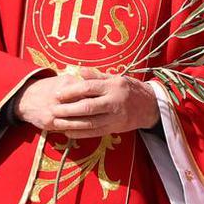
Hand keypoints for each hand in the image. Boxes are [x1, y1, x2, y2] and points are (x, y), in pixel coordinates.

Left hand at [14, 68, 160, 137]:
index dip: (71, 91)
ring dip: (71, 123)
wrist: (151, 106)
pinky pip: (95, 132)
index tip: (57, 94)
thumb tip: (79, 70)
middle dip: (68, 109)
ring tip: (56, 122)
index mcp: (113, 86)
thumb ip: (97, 76)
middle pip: (88, 107)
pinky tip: (68, 132)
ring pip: (90, 122)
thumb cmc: (130, 89)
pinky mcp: (115, 128)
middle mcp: (115, 102)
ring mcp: (115, 116)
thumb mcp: (116, 78)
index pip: (89, 88)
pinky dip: (80, 133)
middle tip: (53, 110)